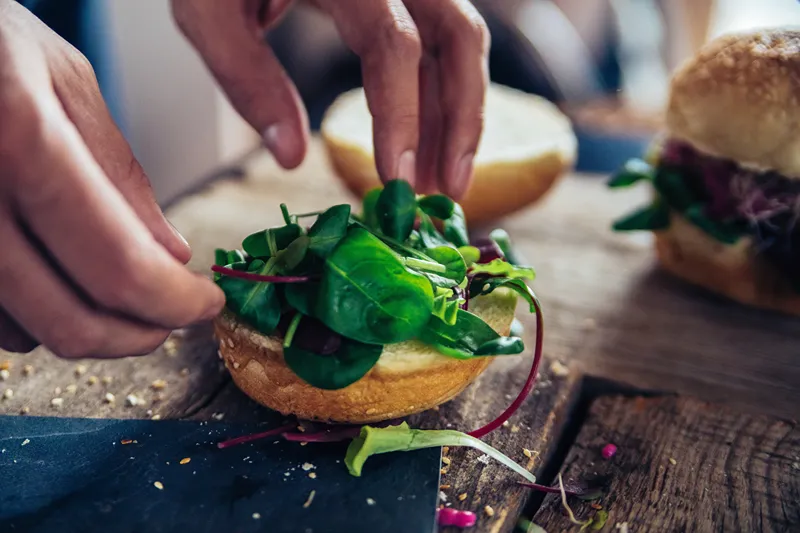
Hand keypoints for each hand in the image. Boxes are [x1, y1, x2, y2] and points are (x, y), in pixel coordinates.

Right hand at [0, 1, 223, 357]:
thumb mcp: (62, 81)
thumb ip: (118, 175)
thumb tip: (170, 256)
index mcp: (19, 142)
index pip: (118, 266)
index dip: (175, 302)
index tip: (204, 304)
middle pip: (73, 323)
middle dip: (142, 333)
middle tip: (174, 314)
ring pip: (30, 334)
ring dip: (93, 324)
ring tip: (121, 284)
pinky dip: (37, 315)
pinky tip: (58, 275)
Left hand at [172, 0, 489, 197]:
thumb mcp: (209, 11)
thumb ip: (246, 76)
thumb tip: (291, 156)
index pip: (394, 43)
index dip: (402, 115)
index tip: (394, 178)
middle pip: (458, 37)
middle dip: (462, 121)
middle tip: (446, 191)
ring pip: (458, 42)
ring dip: (456, 116)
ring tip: (434, 182)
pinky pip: (438, 42)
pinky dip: (437, 96)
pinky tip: (421, 145)